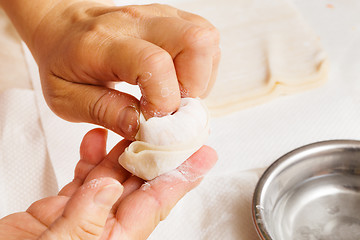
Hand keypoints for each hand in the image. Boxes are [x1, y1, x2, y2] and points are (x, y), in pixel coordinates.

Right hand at [0, 128, 216, 239]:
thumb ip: (84, 220)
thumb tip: (108, 187)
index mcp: (113, 239)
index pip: (156, 204)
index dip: (182, 178)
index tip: (203, 156)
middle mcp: (104, 225)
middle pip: (139, 185)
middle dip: (158, 156)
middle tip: (176, 130)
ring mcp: (83, 214)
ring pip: (113, 175)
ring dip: (124, 150)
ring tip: (137, 125)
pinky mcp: (62, 207)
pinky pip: (84, 176)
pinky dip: (91, 155)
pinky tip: (96, 136)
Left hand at [29, 1, 219, 138]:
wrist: (63, 26)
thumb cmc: (63, 63)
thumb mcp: (66, 99)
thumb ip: (104, 112)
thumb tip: (142, 127)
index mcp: (105, 43)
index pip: (154, 64)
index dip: (163, 101)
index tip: (151, 121)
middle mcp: (138, 22)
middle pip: (197, 41)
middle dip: (194, 87)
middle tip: (171, 107)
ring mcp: (159, 15)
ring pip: (207, 41)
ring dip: (199, 78)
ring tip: (172, 94)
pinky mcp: (172, 18)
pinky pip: (206, 41)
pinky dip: (200, 68)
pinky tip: (177, 81)